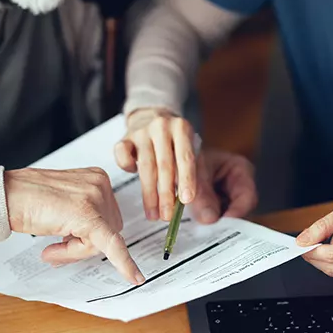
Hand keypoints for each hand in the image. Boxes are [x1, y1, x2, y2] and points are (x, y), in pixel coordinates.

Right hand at [3, 167, 144, 284]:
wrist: (4, 196)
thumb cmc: (24, 200)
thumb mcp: (61, 207)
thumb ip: (79, 221)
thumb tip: (87, 245)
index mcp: (96, 179)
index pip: (107, 217)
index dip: (93, 237)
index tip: (110, 250)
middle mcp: (100, 183)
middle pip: (109, 230)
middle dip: (83, 245)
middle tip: (56, 246)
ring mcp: (95, 197)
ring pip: (101, 242)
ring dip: (75, 250)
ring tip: (51, 244)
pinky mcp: (88, 215)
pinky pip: (111, 245)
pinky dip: (123, 263)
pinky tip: (134, 277)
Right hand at [114, 108, 257, 222]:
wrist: (152, 117)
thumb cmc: (174, 142)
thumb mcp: (190, 152)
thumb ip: (198, 180)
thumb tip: (209, 214)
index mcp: (182, 128)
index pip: (186, 158)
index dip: (186, 180)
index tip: (186, 201)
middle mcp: (162, 126)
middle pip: (164, 165)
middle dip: (166, 194)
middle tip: (167, 216)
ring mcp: (142, 131)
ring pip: (145, 166)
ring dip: (149, 194)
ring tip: (153, 214)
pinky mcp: (125, 137)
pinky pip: (122, 154)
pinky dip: (127, 167)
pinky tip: (133, 177)